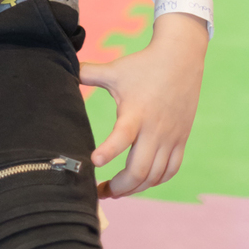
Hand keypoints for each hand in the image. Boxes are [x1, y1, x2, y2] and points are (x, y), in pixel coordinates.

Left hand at [80, 12, 207, 197]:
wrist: (180, 57)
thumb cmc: (143, 65)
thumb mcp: (115, 70)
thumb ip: (89, 73)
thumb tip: (68, 71)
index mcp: (135, 113)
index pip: (122, 137)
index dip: (108, 152)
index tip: (94, 162)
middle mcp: (154, 129)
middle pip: (139, 171)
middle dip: (119, 187)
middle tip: (103, 191)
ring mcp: (170, 137)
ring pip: (155, 176)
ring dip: (136, 188)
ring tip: (118, 191)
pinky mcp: (181, 140)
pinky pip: (171, 170)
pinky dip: (156, 181)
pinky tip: (143, 181)